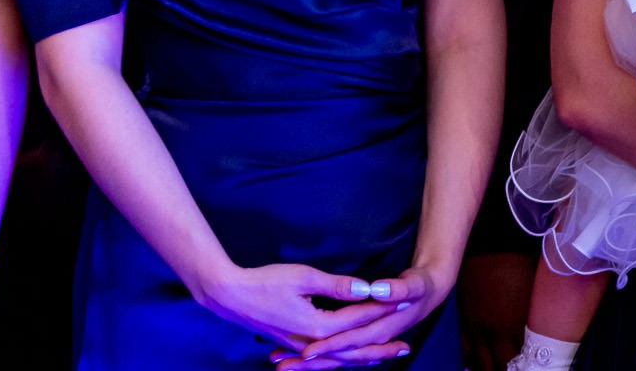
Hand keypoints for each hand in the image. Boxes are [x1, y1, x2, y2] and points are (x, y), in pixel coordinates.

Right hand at [190, 262, 385, 353]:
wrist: (229, 296)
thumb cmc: (263, 282)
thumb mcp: (302, 276)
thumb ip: (337, 285)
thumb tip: (368, 289)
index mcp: (320, 326)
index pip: (358, 318)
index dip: (381, 308)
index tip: (403, 301)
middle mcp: (314, 343)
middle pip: (356, 348)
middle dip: (382, 344)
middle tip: (406, 346)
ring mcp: (302, 347)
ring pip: (342, 358)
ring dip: (366, 356)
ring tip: (386, 355)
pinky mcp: (293, 345)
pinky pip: (327, 358)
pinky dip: (344, 359)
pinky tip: (348, 357)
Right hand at [457, 250, 533, 370]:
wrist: (488, 242)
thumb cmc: (521, 264)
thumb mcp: (541, 291)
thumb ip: (545, 317)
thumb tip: (560, 333)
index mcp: (519, 327)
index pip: (528, 362)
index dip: (531, 370)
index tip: (534, 370)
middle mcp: (496, 331)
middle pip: (502, 366)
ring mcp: (476, 325)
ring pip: (482, 361)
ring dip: (490, 370)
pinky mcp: (463, 317)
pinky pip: (464, 347)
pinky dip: (470, 360)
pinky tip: (474, 367)